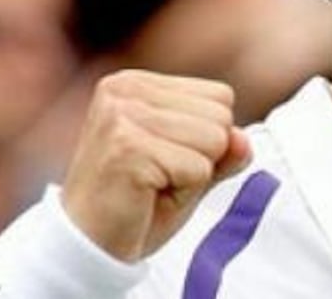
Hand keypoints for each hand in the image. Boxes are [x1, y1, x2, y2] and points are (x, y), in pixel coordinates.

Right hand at [60, 69, 250, 260]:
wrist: (88, 248)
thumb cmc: (138, 205)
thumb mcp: (193, 169)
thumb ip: (224, 149)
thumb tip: (243, 139)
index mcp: (138, 83)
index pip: (221, 96)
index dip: (207, 140)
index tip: (165, 161)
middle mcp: (126, 90)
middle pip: (221, 116)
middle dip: (203, 157)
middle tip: (158, 179)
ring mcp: (123, 115)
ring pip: (215, 140)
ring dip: (193, 177)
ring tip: (152, 186)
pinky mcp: (127, 147)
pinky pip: (198, 169)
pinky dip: (183, 193)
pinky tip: (145, 196)